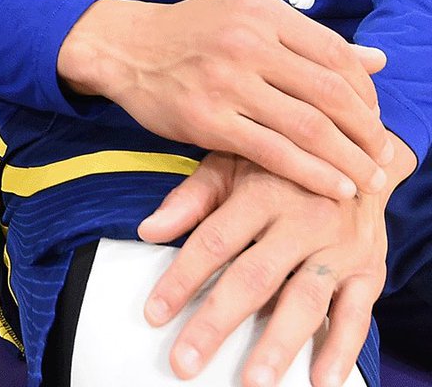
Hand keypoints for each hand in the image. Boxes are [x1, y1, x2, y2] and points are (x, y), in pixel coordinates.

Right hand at [56, 0, 391, 200]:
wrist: (123, 46)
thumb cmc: (189, 33)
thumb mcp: (246, 18)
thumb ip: (307, 41)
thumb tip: (377, 60)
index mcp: (261, 11)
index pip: (334, 53)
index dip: (365, 92)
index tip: (374, 118)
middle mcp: (247, 40)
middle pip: (329, 91)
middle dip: (366, 130)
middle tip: (383, 156)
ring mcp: (226, 80)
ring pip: (308, 125)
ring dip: (348, 159)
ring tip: (369, 180)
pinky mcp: (207, 118)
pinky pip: (273, 152)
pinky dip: (311, 174)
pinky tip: (332, 187)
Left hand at [137, 138, 415, 386]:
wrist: (356, 153)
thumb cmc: (280, 164)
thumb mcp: (232, 163)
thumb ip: (191, 198)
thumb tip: (148, 230)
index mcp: (262, 192)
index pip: (214, 241)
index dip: (182, 278)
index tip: (154, 314)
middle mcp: (301, 220)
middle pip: (254, 278)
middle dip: (216, 323)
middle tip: (186, 361)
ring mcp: (337, 247)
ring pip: (304, 300)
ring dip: (278, 344)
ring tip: (252, 380)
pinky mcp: (368, 269)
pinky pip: (356, 314)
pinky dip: (341, 349)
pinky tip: (320, 380)